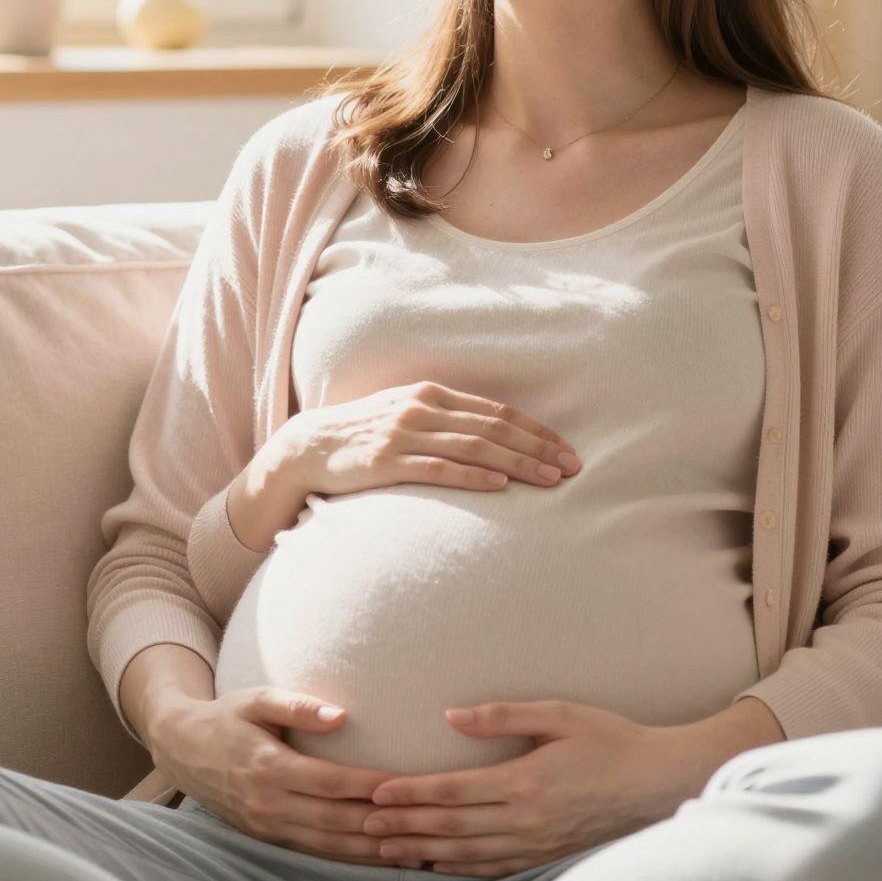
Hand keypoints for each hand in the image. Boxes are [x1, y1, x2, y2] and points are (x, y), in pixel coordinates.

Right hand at [145, 685, 413, 866]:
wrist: (182, 749)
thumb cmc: (226, 717)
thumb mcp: (255, 699)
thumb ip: (297, 705)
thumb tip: (342, 716)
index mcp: (269, 767)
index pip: (332, 782)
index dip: (371, 786)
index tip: (408, 784)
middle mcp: (268, 803)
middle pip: (335, 821)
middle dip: (380, 826)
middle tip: (424, 825)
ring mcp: (266, 826)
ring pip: (327, 846)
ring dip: (370, 852)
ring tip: (413, 851)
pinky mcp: (267, 838)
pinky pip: (313, 853)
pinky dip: (347, 858)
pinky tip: (378, 858)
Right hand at [284, 381, 582, 502]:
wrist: (308, 446)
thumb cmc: (364, 434)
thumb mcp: (406, 415)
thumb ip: (445, 421)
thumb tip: (493, 437)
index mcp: (432, 394)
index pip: (497, 412)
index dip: (536, 430)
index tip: (566, 449)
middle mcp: (423, 409)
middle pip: (494, 429)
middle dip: (538, 448)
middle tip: (573, 467)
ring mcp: (404, 435)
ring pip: (475, 448)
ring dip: (518, 463)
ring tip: (550, 479)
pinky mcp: (387, 462)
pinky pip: (439, 469)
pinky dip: (474, 476)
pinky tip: (500, 486)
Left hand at [360, 700, 697, 876]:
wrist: (658, 783)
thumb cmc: (610, 740)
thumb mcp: (559, 714)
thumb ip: (503, 716)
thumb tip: (451, 717)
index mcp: (523, 781)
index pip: (451, 790)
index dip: (410, 793)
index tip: (376, 793)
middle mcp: (523, 818)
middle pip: (449, 827)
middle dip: (403, 826)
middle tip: (363, 827)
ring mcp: (534, 843)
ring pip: (464, 853)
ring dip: (421, 851)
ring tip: (386, 850)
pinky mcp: (545, 856)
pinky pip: (492, 868)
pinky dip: (458, 868)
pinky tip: (436, 864)